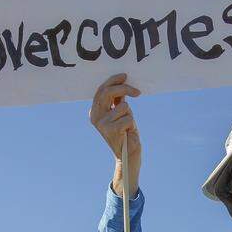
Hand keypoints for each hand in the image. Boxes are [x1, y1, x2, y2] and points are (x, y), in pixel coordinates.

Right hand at [89, 74, 142, 193]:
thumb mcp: (121, 113)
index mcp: (95, 112)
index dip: (112, 81)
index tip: (124, 76)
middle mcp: (95, 117)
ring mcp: (102, 124)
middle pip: (107, 93)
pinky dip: (131, 123)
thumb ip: (117, 100)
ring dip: (130, 114)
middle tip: (137, 92)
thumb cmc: (125, 133)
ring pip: (122, 106)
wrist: (127, 155)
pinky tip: (127, 132)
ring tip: (127, 125)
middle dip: (124, 88)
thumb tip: (122, 82)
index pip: (101, 91)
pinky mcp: (111, 130)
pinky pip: (128, 117)